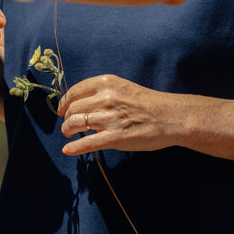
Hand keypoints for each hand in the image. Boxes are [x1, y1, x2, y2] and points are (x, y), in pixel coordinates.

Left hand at [58, 74, 174, 156]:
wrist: (171, 117)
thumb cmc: (149, 103)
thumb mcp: (124, 88)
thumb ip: (104, 92)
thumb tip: (82, 102)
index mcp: (107, 83)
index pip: (75, 91)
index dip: (65, 102)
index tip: (62, 109)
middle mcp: (105, 98)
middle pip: (73, 108)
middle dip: (66, 118)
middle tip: (68, 124)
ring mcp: (110, 118)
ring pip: (74, 124)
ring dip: (67, 131)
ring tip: (68, 134)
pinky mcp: (115, 137)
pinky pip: (87, 143)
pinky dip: (74, 148)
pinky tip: (68, 150)